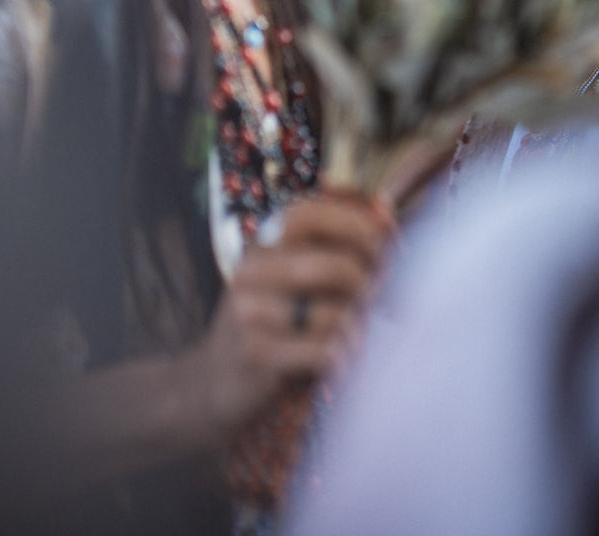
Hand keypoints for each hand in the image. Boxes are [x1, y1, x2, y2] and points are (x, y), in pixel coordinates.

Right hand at [178, 191, 392, 445]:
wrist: (211, 383)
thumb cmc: (267, 323)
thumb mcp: (285, 278)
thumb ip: (328, 248)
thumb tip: (387, 219)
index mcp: (260, 246)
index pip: (307, 214)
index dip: (352, 222)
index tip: (381, 241)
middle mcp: (251, 273)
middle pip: (331, 267)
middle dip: (367, 282)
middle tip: (380, 296)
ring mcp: (250, 315)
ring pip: (332, 314)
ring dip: (357, 326)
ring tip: (359, 331)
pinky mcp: (257, 355)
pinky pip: (321, 350)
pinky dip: (343, 355)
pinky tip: (343, 359)